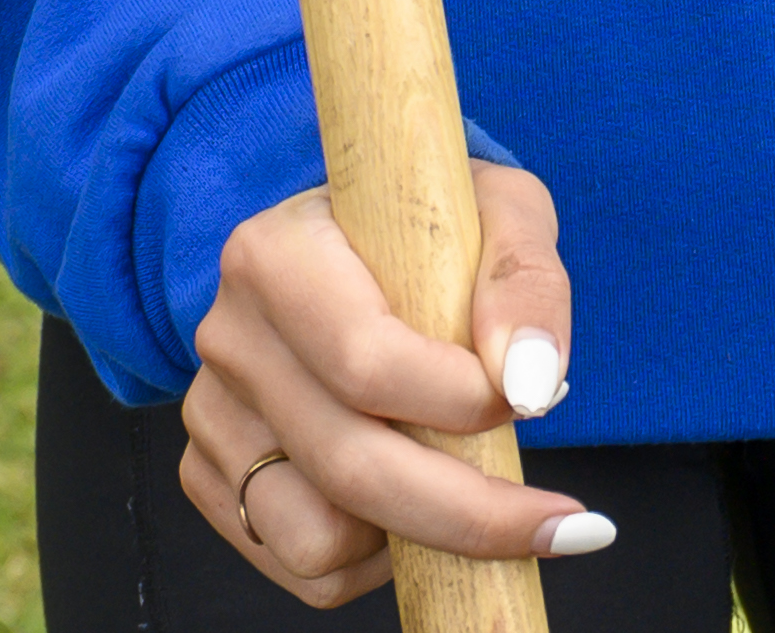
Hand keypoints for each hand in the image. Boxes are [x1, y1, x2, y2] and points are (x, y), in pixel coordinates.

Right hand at [179, 163, 606, 606]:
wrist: (353, 242)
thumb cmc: (432, 224)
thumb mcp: (498, 208)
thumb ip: (524, 280)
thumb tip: (532, 382)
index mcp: (276, 256)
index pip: (367, 362)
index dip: (465, 403)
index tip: (541, 401)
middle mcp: (230, 340)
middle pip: (350, 468)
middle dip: (471, 513)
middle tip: (562, 525)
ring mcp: (213, 416)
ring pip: (319, 539)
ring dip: (413, 535)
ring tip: (461, 479)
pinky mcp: (213, 478)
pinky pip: (305, 565)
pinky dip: (374, 555)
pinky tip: (411, 496)